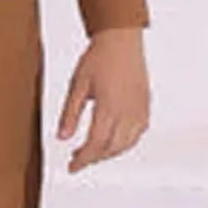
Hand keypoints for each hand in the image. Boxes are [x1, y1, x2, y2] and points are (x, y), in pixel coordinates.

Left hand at [57, 26, 149, 173]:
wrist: (121, 39)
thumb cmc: (98, 58)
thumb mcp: (77, 85)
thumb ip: (69, 114)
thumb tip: (62, 138)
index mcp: (109, 107)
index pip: (96, 144)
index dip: (83, 160)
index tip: (72, 168)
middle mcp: (128, 112)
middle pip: (111, 148)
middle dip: (93, 158)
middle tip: (77, 159)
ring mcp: (139, 110)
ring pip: (126, 144)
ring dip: (108, 153)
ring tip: (91, 152)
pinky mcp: (145, 106)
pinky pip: (137, 134)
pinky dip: (124, 143)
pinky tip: (112, 140)